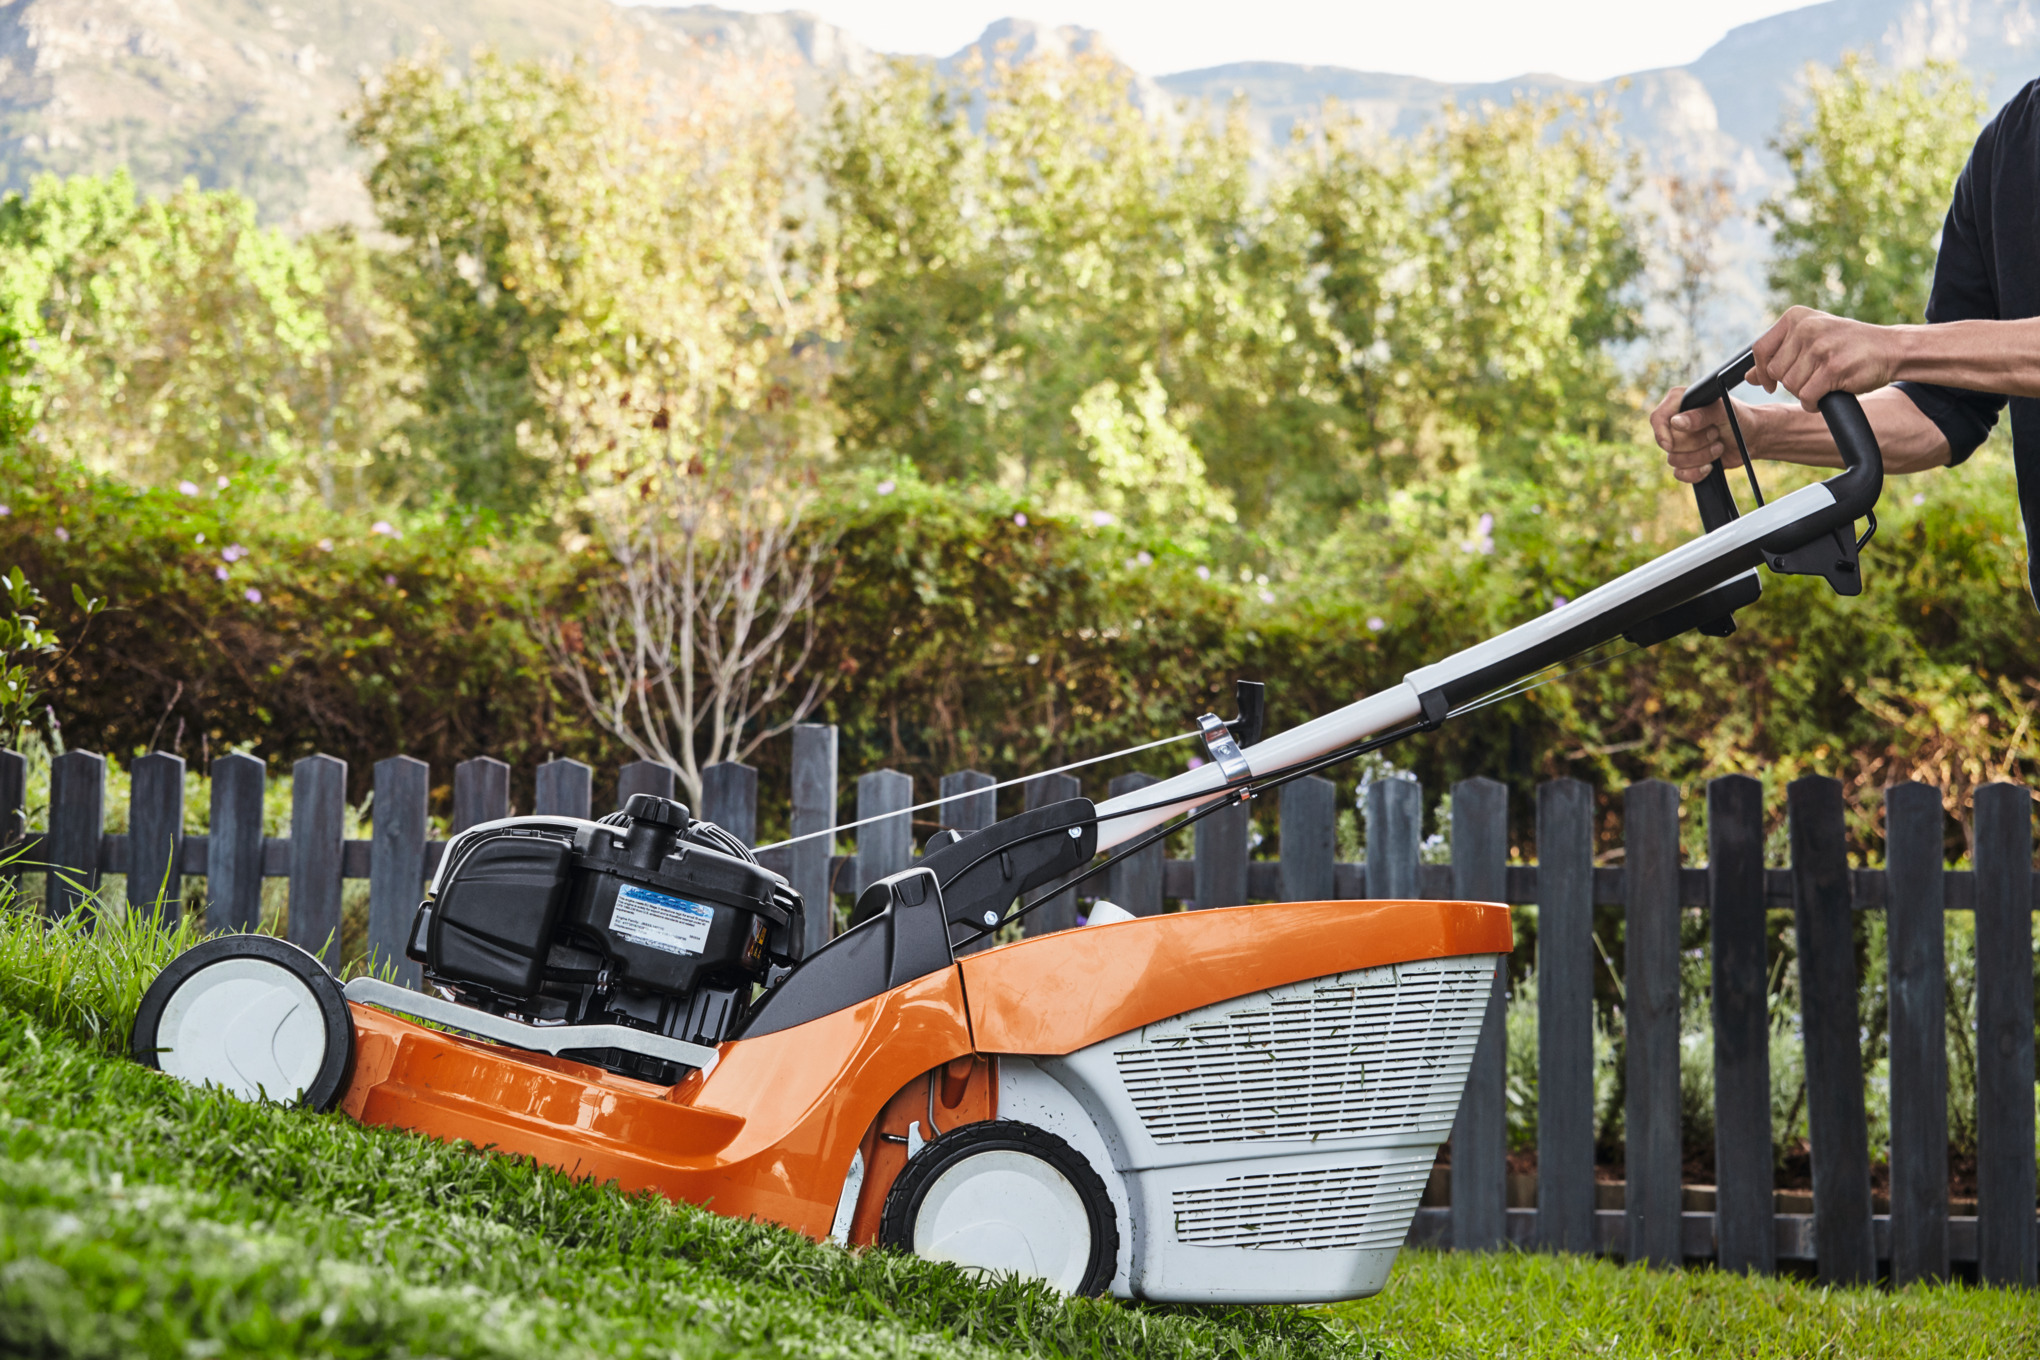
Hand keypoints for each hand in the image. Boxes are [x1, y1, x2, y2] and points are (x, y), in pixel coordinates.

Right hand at [1650, 387, 1758, 484]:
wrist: (1752, 437)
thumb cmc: (1738, 417)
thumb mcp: (1723, 411)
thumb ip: (1700, 415)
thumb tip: (1675, 422)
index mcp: (1679, 403)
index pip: (1657, 418)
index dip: (1661, 432)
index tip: (1670, 444)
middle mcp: (1674, 424)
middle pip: (1669, 443)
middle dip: (1696, 442)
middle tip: (1715, 433)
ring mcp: (1679, 444)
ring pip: (1674, 460)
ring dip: (1701, 456)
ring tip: (1719, 446)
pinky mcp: (1685, 462)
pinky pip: (1680, 474)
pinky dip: (1697, 472)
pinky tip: (1711, 465)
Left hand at [1751, 306, 1902, 409]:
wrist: (1890, 348)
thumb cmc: (1847, 346)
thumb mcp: (1810, 341)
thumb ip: (1779, 355)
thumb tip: (1747, 377)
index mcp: (1796, 317)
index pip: (1760, 349)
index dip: (1761, 372)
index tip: (1770, 384)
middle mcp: (1806, 328)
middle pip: (1776, 371)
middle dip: (1790, 382)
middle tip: (1813, 377)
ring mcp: (1820, 347)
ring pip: (1791, 386)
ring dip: (1805, 392)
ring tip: (1823, 382)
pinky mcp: (1832, 367)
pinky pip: (1807, 396)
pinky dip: (1813, 403)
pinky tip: (1825, 396)